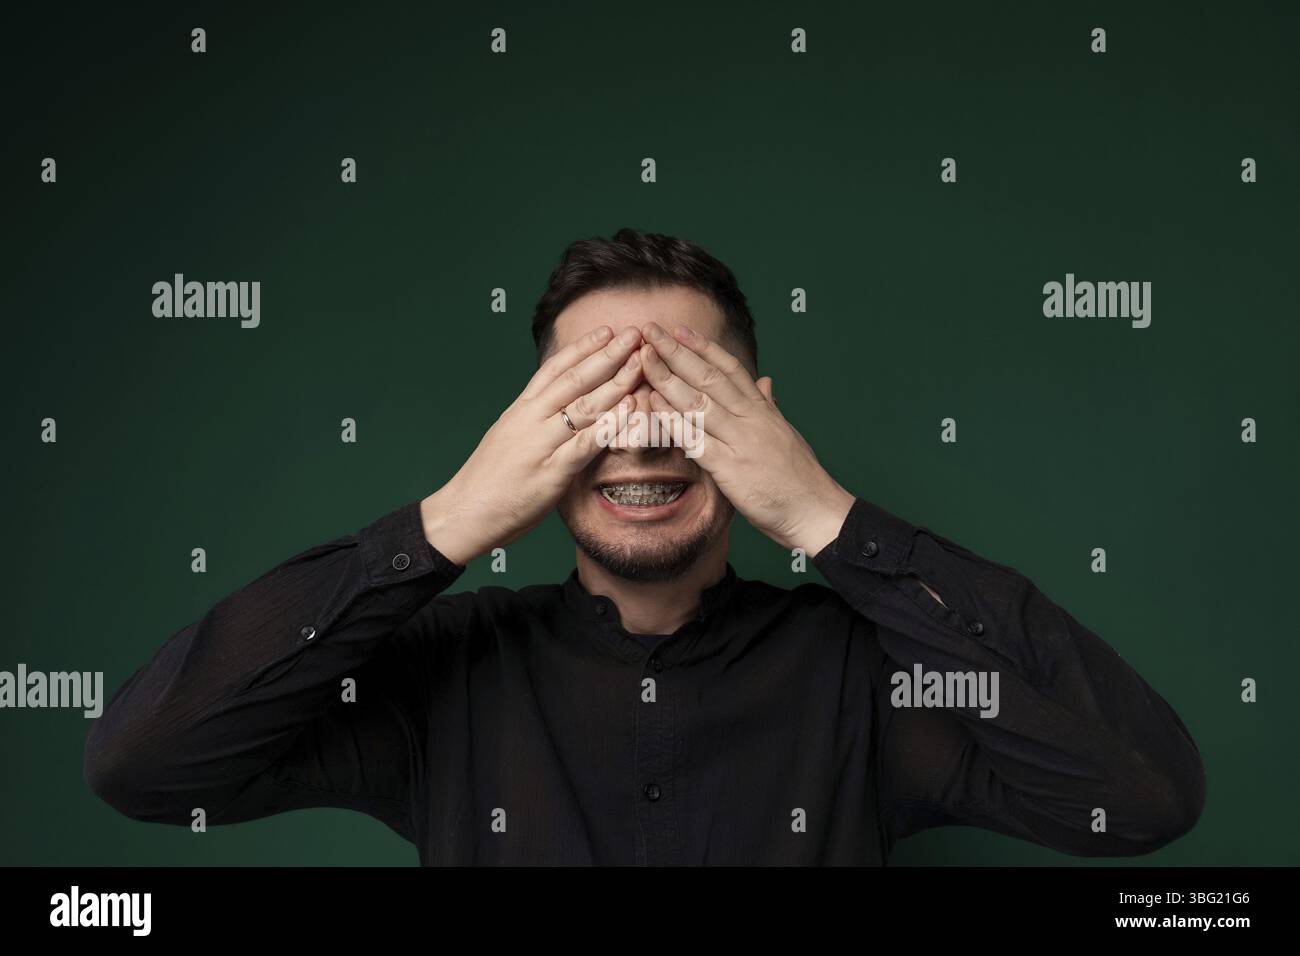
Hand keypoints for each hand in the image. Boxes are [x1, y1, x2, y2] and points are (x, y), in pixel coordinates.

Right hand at [420, 325, 644, 563]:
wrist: (464, 511)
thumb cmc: (489, 479)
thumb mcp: (509, 435)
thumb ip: (535, 419)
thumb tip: (560, 406)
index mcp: (521, 409)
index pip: (554, 369)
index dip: (583, 347)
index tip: (607, 331)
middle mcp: (530, 419)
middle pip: (574, 379)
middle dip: (607, 355)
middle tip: (634, 334)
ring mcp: (540, 444)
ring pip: (583, 406)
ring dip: (616, 382)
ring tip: (639, 364)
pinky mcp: (551, 472)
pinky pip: (586, 443)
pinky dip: (610, 424)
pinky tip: (629, 409)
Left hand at [638, 321, 855, 555]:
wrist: (816, 511)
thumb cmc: (800, 478)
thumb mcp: (785, 433)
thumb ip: (769, 406)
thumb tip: (765, 381)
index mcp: (763, 410)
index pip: (730, 369)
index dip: (703, 347)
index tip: (680, 330)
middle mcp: (752, 419)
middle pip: (709, 377)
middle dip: (677, 352)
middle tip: (651, 332)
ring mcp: (741, 442)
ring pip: (699, 402)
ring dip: (668, 379)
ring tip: (644, 359)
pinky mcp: (731, 469)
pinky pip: (696, 440)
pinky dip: (674, 421)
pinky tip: (654, 407)